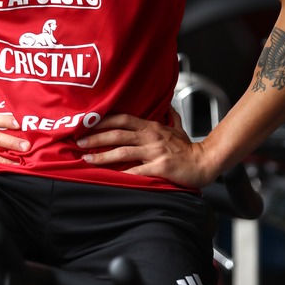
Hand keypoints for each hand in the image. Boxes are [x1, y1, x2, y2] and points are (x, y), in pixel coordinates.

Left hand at [77, 109, 215, 187]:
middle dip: (96, 138)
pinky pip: (138, 171)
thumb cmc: (188, 148)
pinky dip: (124, 174)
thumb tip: (166, 106)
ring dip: (103, 156)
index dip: (103, 120)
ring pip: (123, 151)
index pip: (122, 118)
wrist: (205, 162)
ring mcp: (155, 152)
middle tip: (79, 143)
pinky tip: (110, 178)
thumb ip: (169, 116)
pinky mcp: (160, 167)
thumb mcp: (178, 128)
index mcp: (151, 127)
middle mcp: (151, 136)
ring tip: (88, 159)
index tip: (87, 124)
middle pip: (118, 134)